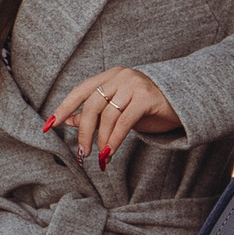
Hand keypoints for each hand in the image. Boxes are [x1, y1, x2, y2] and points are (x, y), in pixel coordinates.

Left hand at [46, 66, 180, 167]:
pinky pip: (124, 121)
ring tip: (101, 158)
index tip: (48, 126)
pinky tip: (110, 152)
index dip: (63, 108)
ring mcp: (134, 84)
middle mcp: (120, 76)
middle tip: (82, 154)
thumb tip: (68, 121)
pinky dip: (115, 139)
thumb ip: (95, 113)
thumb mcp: (119, 109)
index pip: (80, 91)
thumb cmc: (149, 106)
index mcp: (109, 76)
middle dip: (84, 132)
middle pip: (92, 105)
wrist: (185, 102)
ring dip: (101, 140)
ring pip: (108, 115)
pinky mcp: (147, 97)